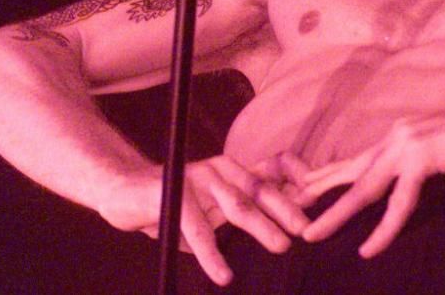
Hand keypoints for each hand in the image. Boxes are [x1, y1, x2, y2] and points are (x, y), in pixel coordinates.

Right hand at [97, 152, 311, 285]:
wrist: (123, 192)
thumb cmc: (176, 202)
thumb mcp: (212, 205)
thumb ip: (240, 213)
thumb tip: (281, 233)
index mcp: (234, 170)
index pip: (273, 170)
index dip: (299, 180)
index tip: (321, 198)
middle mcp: (221, 169)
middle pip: (261, 189)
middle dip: (288, 208)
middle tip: (309, 230)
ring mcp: (198, 179)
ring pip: (237, 206)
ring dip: (261, 227)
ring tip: (281, 246)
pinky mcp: (175, 197)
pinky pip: (198, 231)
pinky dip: (212, 255)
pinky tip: (223, 275)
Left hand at [300, 99, 444, 257]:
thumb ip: (430, 167)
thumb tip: (421, 183)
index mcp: (400, 135)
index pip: (356, 159)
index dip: (327, 176)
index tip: (301, 191)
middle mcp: (397, 136)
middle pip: (348, 171)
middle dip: (315, 193)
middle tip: (285, 210)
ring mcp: (408, 144)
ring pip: (362, 188)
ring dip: (334, 214)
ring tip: (310, 236)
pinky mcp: (424, 158)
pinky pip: (398, 202)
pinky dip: (383, 228)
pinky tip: (370, 248)